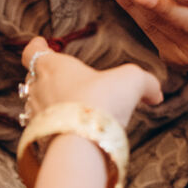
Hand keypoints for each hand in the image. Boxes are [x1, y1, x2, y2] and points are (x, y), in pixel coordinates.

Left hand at [22, 38, 163, 127]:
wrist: (81, 144)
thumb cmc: (100, 102)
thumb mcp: (131, 81)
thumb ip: (145, 83)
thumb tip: (156, 92)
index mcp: (53, 67)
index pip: (31, 51)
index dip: (36, 46)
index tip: (41, 43)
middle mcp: (39, 89)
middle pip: (33, 78)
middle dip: (46, 77)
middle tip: (60, 77)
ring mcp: (36, 116)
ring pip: (36, 104)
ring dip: (48, 103)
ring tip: (66, 106)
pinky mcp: (40, 139)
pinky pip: (43, 129)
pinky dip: (53, 127)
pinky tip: (70, 132)